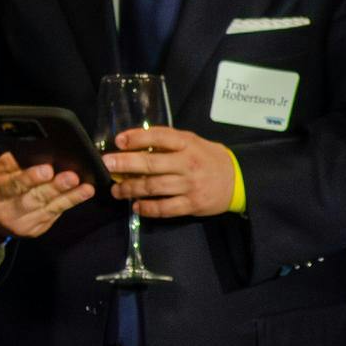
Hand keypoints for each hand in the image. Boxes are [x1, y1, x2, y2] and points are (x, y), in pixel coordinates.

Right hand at [0, 150, 96, 239]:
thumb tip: (37, 151)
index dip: (30, 178)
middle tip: (72, 177)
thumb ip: (12, 163)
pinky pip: (54, 215)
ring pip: (49, 209)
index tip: (47, 169)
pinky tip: (81, 195)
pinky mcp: (36, 231)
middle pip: (34, 199)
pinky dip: (68, 204)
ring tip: (86, 188)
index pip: (13, 185)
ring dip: (70, 198)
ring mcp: (24, 224)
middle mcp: (8, 211)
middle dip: (55, 188)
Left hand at [103, 126, 236, 217]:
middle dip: (125, 164)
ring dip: (131, 189)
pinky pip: (165, 208)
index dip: (137, 137)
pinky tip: (136, 206)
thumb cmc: (207, 157)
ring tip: (116, 190)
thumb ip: (167, 141)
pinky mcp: (193, 205)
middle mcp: (188, 164)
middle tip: (107, 165)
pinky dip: (148, 208)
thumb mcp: (191, 141)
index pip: (160, 136)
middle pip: (151, 164)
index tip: (118, 141)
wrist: (237, 179)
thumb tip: (133, 142)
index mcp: (187, 144)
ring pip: (154, 187)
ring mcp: (190, 186)